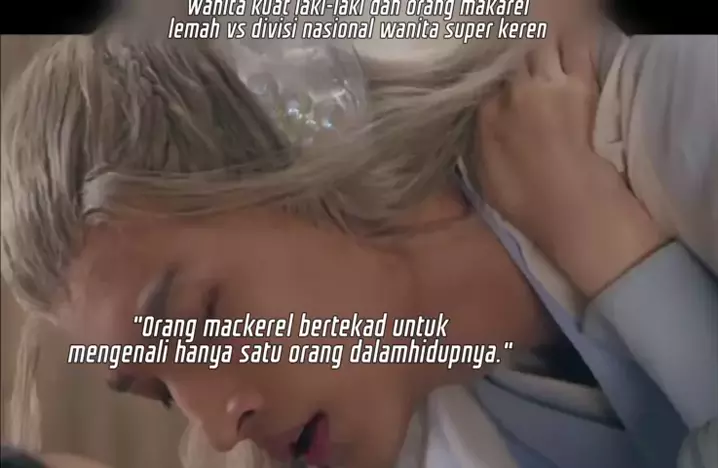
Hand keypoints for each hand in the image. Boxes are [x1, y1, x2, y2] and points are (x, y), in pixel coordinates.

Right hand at [476, 34, 668, 297]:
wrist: (571, 204)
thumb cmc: (524, 199)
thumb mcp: (483, 173)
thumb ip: (479, 137)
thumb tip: (480, 115)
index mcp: (485, 116)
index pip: (483, 80)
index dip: (490, 75)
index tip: (497, 79)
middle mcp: (511, 92)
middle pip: (510, 55)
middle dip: (513, 54)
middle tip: (519, 61)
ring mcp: (547, 84)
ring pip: (540, 43)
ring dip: (541, 44)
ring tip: (542, 52)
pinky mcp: (581, 82)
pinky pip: (576, 46)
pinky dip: (572, 41)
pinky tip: (568, 45)